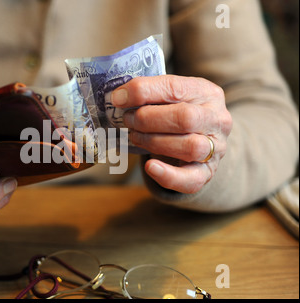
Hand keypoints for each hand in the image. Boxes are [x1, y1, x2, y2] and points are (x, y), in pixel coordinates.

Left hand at [112, 75, 232, 193]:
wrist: (198, 138)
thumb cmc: (176, 112)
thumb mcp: (168, 96)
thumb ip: (148, 93)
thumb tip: (118, 97)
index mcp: (206, 92)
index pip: (174, 88)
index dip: (143, 92)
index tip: (118, 98)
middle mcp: (218, 119)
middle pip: (185, 118)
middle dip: (148, 119)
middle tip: (128, 120)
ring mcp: (217, 148)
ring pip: (190, 147)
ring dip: (154, 142)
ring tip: (134, 136)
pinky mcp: (208, 173)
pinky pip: (192, 179)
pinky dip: (168, 175)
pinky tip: (150, 167)